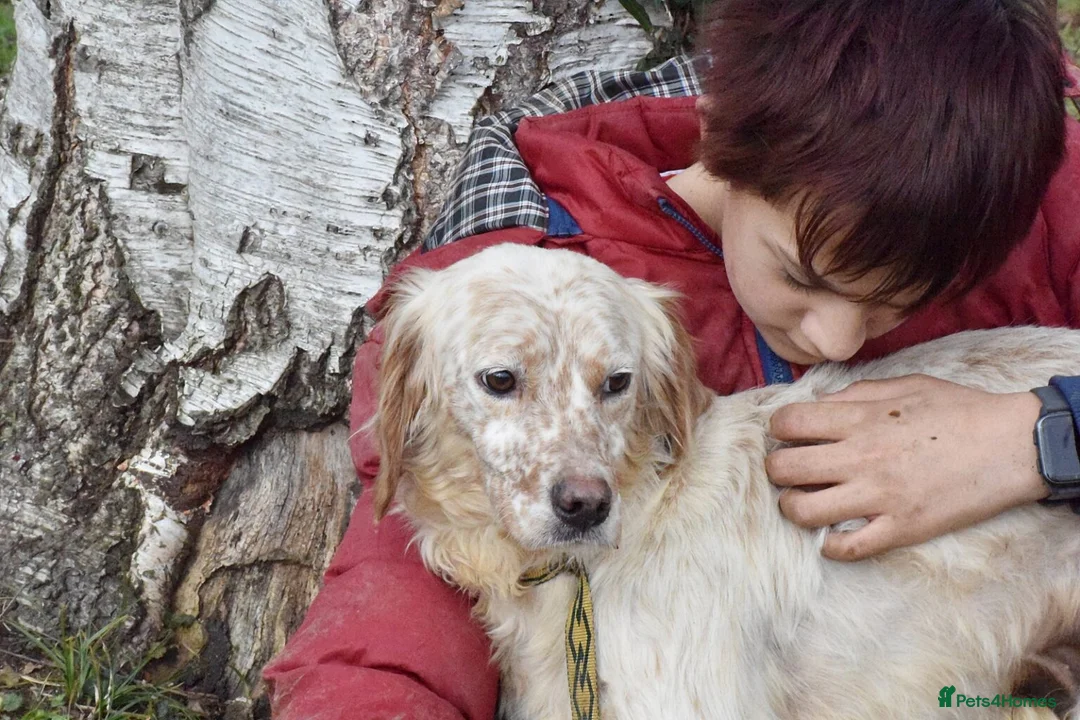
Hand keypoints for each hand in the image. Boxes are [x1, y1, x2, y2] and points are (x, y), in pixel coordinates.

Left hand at [765, 374, 1048, 560]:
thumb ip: (856, 393)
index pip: (788, 423)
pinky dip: (830, 546)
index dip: (779, 428)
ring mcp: (878, 496)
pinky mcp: (900, 528)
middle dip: (777, 468)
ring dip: (793, 507)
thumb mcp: (906, 385)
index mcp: (859, 419)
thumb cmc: (959, 410)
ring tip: (802, 501)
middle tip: (788, 469)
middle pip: (784, 468)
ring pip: (804, 511)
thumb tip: (818, 402)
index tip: (788, 434)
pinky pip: (847, 547)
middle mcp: (860, 457)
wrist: (1011, 445)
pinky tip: (831, 536)